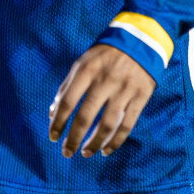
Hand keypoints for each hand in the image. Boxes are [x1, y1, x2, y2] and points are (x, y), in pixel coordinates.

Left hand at [47, 43, 154, 157]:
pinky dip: (115, 142)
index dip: (58, 122)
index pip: (68, 101)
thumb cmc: (105, 55)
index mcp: (87, 70)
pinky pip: (127, 125)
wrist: (141, 40)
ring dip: (94, 143)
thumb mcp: (83, 62)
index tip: (53, 137)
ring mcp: (124, 90)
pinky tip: (105, 151)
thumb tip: (52, 113)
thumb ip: (67, 86)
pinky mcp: (141, 97)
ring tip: (85, 153)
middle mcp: (105, 80)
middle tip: (66, 152)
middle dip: (73, 138)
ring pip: (107, 125)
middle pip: (85, 117)